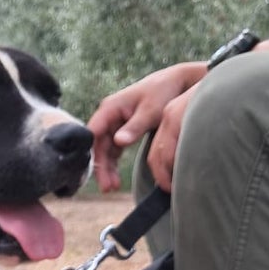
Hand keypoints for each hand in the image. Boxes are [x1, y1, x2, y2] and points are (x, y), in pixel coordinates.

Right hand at [88, 61, 206, 192]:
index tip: (96, 171)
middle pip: (98, 144)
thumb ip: (135, 127)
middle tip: (107, 187)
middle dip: (101, 166)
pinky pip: (114, 150)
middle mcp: (109, 115)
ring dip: (107, 168)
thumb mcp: (151, 110)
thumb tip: (119, 142)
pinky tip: (116, 179)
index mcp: (110, 107)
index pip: (93, 132)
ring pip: (105, 150)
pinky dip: (114, 164)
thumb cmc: (163, 92)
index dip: (91, 152)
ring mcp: (115, 123)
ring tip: (112, 187)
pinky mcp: (123, 130)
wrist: (177, 82)